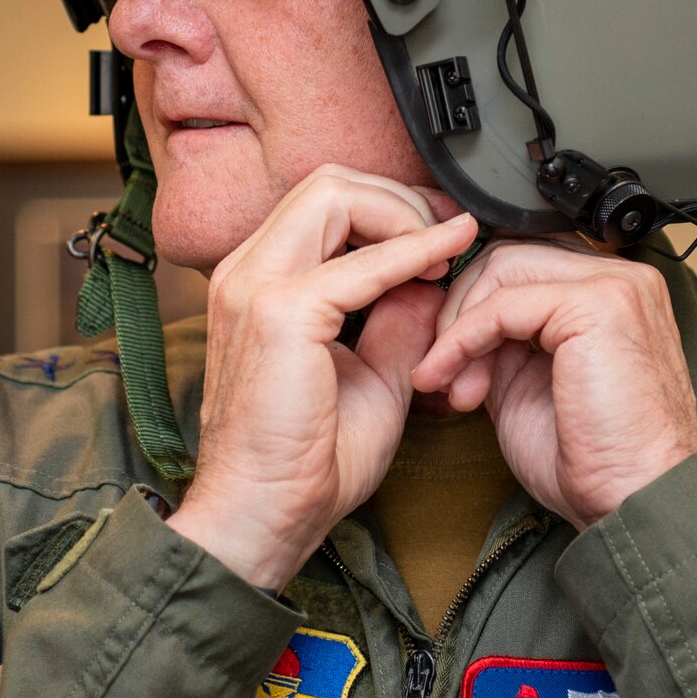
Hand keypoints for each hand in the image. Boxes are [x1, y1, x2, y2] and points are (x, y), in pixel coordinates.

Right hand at [166, 165, 475, 590]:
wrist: (263, 515)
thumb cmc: (304, 461)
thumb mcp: (371, 373)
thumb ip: (397, 318)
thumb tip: (432, 275)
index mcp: (258, 282)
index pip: (325, 204)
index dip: (391, 209)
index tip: (442, 232)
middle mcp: (248, 272)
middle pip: (329, 182)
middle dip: (400, 198)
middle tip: (448, 233)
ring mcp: (255, 286)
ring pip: (335, 194)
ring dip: (403, 215)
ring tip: (444, 251)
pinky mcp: (280, 313)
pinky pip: (361, 262)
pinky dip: (411, 253)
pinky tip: (446, 261)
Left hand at [410, 239, 696, 529]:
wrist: (634, 503)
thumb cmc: (594, 461)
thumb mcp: (528, 383)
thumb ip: (501, 340)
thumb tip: (456, 321)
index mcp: (612, 291)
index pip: (523, 263)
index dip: (473, 304)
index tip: (447, 361)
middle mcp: (622, 276)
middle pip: (507, 256)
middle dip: (459, 311)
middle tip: (443, 374)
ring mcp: (615, 284)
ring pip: (500, 269)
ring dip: (458, 327)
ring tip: (454, 386)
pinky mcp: (596, 305)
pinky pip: (503, 304)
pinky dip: (465, 340)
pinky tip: (458, 384)